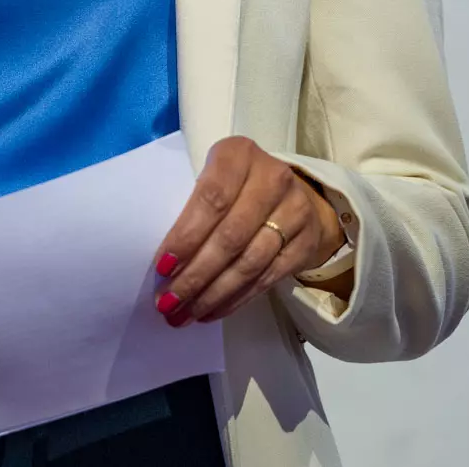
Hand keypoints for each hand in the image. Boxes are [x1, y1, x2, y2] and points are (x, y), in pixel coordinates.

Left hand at [151, 136, 345, 326]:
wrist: (296, 192)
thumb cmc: (236, 185)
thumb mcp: (213, 175)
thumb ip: (192, 205)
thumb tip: (164, 262)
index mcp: (239, 155)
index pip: (211, 199)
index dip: (186, 236)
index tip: (162, 266)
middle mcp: (272, 179)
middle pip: (230, 237)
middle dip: (195, 275)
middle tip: (168, 302)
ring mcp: (295, 212)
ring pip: (249, 263)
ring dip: (213, 294)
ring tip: (185, 314)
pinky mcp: (306, 244)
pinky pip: (267, 278)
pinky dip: (236, 299)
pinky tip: (212, 311)